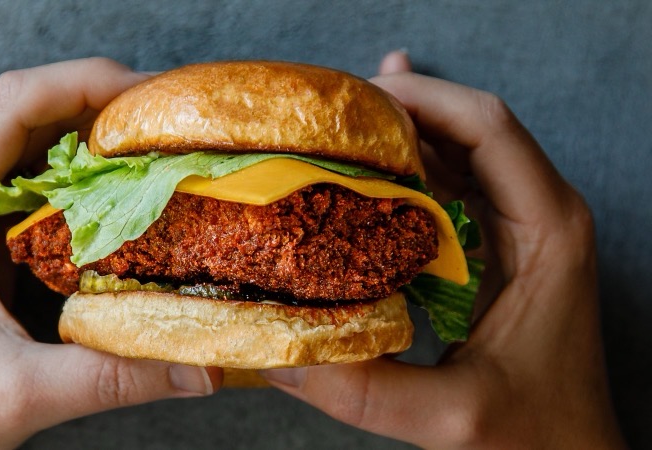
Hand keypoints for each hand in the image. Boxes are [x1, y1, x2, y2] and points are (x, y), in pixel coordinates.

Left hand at [0, 58, 218, 448]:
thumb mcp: (24, 393)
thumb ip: (116, 376)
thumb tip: (201, 367)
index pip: (14, 104)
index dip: (86, 82)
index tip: (152, 95)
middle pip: (24, 103)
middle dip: (99, 97)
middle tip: (166, 117)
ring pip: (25, 126)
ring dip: (87, 122)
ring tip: (149, 137)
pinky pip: (25, 162)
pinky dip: (74, 157)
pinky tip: (114, 176)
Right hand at [260, 51, 625, 448]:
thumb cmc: (533, 433)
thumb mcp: (450, 416)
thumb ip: (366, 389)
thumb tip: (279, 350)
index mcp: (548, 230)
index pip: (487, 128)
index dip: (422, 99)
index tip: (356, 99)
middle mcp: (540, 211)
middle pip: (468, 124)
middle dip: (400, 108)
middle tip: (328, 114)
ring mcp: (520, 223)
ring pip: (458, 148)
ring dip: (400, 132)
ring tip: (335, 128)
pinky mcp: (498, 240)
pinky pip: (452, 181)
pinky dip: (410, 162)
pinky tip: (370, 153)